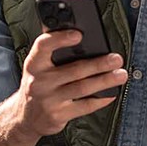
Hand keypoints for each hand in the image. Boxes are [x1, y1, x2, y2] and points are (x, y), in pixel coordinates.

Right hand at [0, 28, 125, 144]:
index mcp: (33, 63)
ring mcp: (48, 100)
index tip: (79, 34)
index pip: (43, 46)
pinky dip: (100, 99)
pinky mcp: (58, 115)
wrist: (25, 117)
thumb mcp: (37, 66)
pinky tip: (111, 93)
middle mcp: (39, 81)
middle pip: (74, 70)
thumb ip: (52, 50)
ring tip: (121, 75)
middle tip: (116, 58)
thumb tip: (74, 28)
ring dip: (105, 80)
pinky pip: (84, 106)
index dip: (60, 38)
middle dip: (99, 64)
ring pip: (82, 88)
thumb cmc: (38, 85)